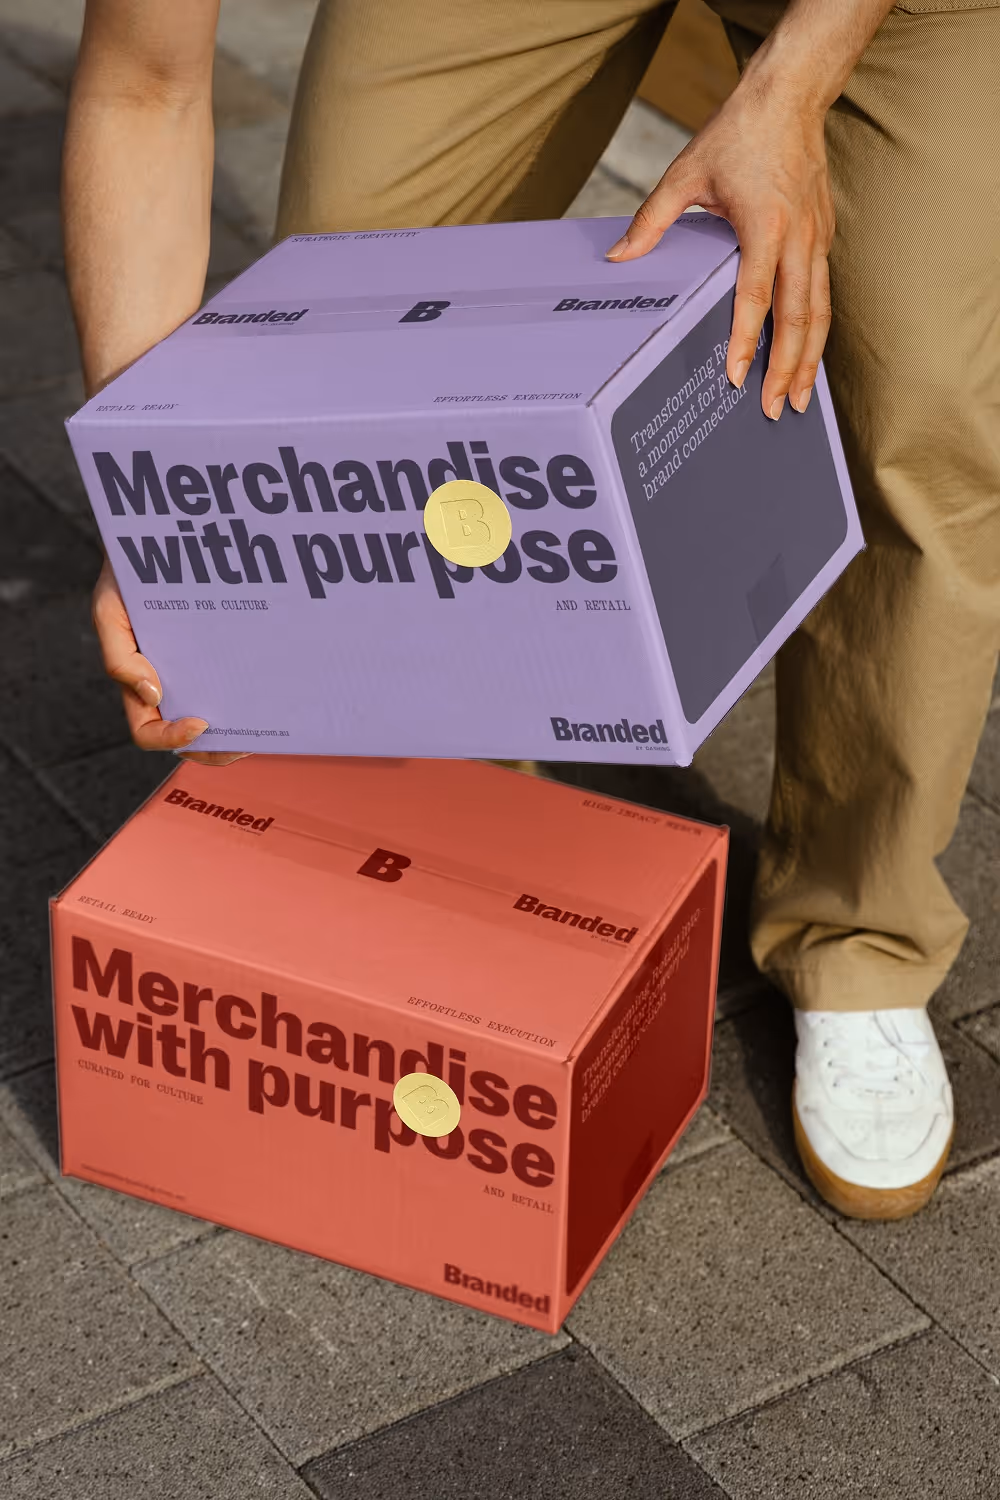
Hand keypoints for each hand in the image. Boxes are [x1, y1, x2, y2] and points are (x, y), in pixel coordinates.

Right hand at [92, 555, 246, 764]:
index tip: (201, 723)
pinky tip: (276, 690)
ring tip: (265, 725)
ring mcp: (201, 673)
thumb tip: (152, 696)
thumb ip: (118, 656)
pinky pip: (243, 685)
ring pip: (222, 718)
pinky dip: (257, 697)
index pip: (149, 732)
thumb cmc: (127, 576)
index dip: (173, 739)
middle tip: (244, 742)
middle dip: (218, 748)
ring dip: (243, 730)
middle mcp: (172, 686)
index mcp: (140, 684)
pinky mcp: (227, 655)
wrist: (158, 541)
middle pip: (193, 739)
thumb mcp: (110, 611)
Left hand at [607, 67, 834, 419]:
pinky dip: (816, 331)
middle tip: (775, 409)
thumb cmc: (738, 133)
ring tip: (797, 399)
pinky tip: (807, 357)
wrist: (790, 96)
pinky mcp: (823, 237)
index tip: (735, 378)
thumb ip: (651, 222)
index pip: (755, 297)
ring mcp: (816, 238)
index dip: (745, 342)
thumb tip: (618, 258)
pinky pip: (823, 294)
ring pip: (819, 312)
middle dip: (787, 369)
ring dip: (809, 359)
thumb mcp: (685, 174)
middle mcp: (798, 237)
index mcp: (764, 225)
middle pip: (798, 318)